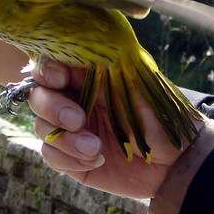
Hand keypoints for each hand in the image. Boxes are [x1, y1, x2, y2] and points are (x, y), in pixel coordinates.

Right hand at [28, 59, 203, 198]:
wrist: (175, 162)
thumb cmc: (160, 117)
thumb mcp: (135, 85)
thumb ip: (102, 67)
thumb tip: (72, 51)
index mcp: (88, 75)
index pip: (51, 65)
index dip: (47, 70)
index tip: (60, 79)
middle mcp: (75, 99)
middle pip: (38, 96)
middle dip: (52, 108)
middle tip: (79, 120)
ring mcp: (70, 129)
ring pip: (41, 126)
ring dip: (64, 139)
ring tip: (95, 148)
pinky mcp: (71, 157)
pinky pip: (50, 155)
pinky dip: (68, 159)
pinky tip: (96, 161)